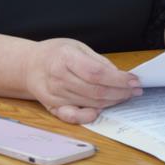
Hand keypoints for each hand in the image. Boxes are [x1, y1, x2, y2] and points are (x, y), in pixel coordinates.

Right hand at [24, 38, 141, 124]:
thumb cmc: (55, 54)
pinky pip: (74, 117)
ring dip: (112, 102)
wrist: (30, 65)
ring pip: (90, 103)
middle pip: (96, 90)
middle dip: (120, 92)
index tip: (134, 81)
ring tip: (124, 96)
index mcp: (65, 58)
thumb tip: (119, 76)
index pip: (97, 73)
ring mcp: (55, 95)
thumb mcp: (77, 46)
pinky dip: (90, 116)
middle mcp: (59, 78)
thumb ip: (98, 61)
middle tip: (134, 90)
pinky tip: (101, 109)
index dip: (118, 79)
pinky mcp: (53, 108)